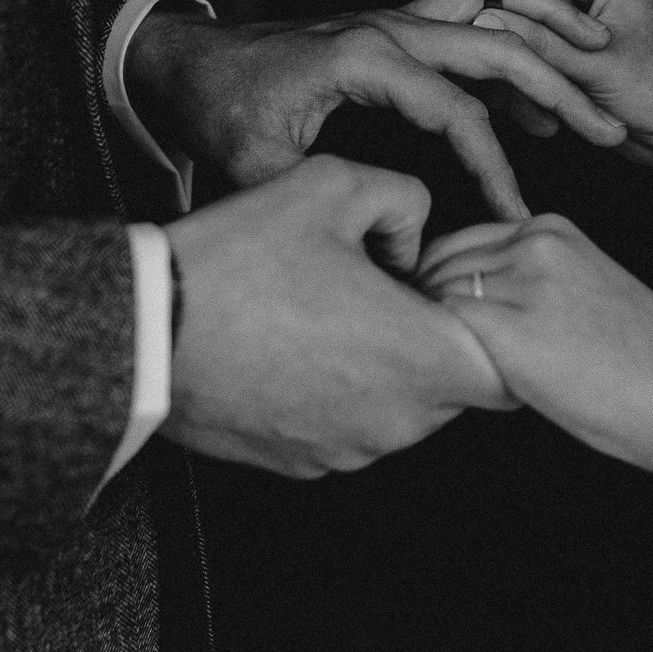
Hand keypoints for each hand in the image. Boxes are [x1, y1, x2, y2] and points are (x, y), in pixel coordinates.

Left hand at [128, 5, 626, 222]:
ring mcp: (395, 21)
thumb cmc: (219, 111)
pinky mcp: (395, 30)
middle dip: (560, 89)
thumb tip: (375, 256)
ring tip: (598, 96)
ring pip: (493, 24)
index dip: (493, 167)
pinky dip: (513, 51)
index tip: (517, 216)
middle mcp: (388, 26)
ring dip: (547, 55)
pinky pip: (470, 27)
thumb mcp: (259, 167)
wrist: (186, 60)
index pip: (457, 110)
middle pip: (498, 47)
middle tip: (610, 130)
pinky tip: (542, 95)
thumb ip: (323, 201)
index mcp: (364, 54)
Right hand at [165, 157, 512, 477]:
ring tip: (331, 314)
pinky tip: (297, 347)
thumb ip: (405, 197)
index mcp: (422, 358)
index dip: (493, 327)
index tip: (452, 294)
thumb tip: (418, 233)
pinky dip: (340, 394)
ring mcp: (350, 451)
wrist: (142, 335)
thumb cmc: (237, 261)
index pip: (510, 368)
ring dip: (386, 368)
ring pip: (403, 410)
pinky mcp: (307, 466)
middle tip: (385, 290)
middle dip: (436, 341)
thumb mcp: (331, 185)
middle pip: (457, 388)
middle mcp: (397, 421)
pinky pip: (351, 428)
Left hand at [416, 214, 652, 479]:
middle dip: (430, 307)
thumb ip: (529, 286)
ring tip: (468, 373)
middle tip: (451, 356)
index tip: (452, 329)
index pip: (457, 242)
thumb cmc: (647, 365)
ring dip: (436, 334)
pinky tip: (471, 387)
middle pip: (435, 263)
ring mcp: (523, 282)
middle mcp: (534, 243)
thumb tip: (462, 310)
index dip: (442, 287)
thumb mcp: (585, 294)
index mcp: (553, 230)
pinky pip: (440, 331)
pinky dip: (442, 357)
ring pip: (432, 295)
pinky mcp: (510, 327)